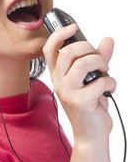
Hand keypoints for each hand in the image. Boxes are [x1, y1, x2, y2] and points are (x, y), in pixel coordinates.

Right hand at [43, 24, 116, 143]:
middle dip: (88, 48)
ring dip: (100, 62)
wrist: (90, 134)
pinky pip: (100, 82)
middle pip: (67, 52)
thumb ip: (99, 58)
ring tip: (105, 70)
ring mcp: (68, 92)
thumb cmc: (89, 105)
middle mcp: (59, 82)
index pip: (50, 49)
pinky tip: (110, 89)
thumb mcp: (92, 78)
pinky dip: (111, 82)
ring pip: (83, 63)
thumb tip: (108, 40)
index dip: (59, 35)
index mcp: (59, 74)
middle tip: (98, 57)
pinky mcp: (80, 101)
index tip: (72, 27)